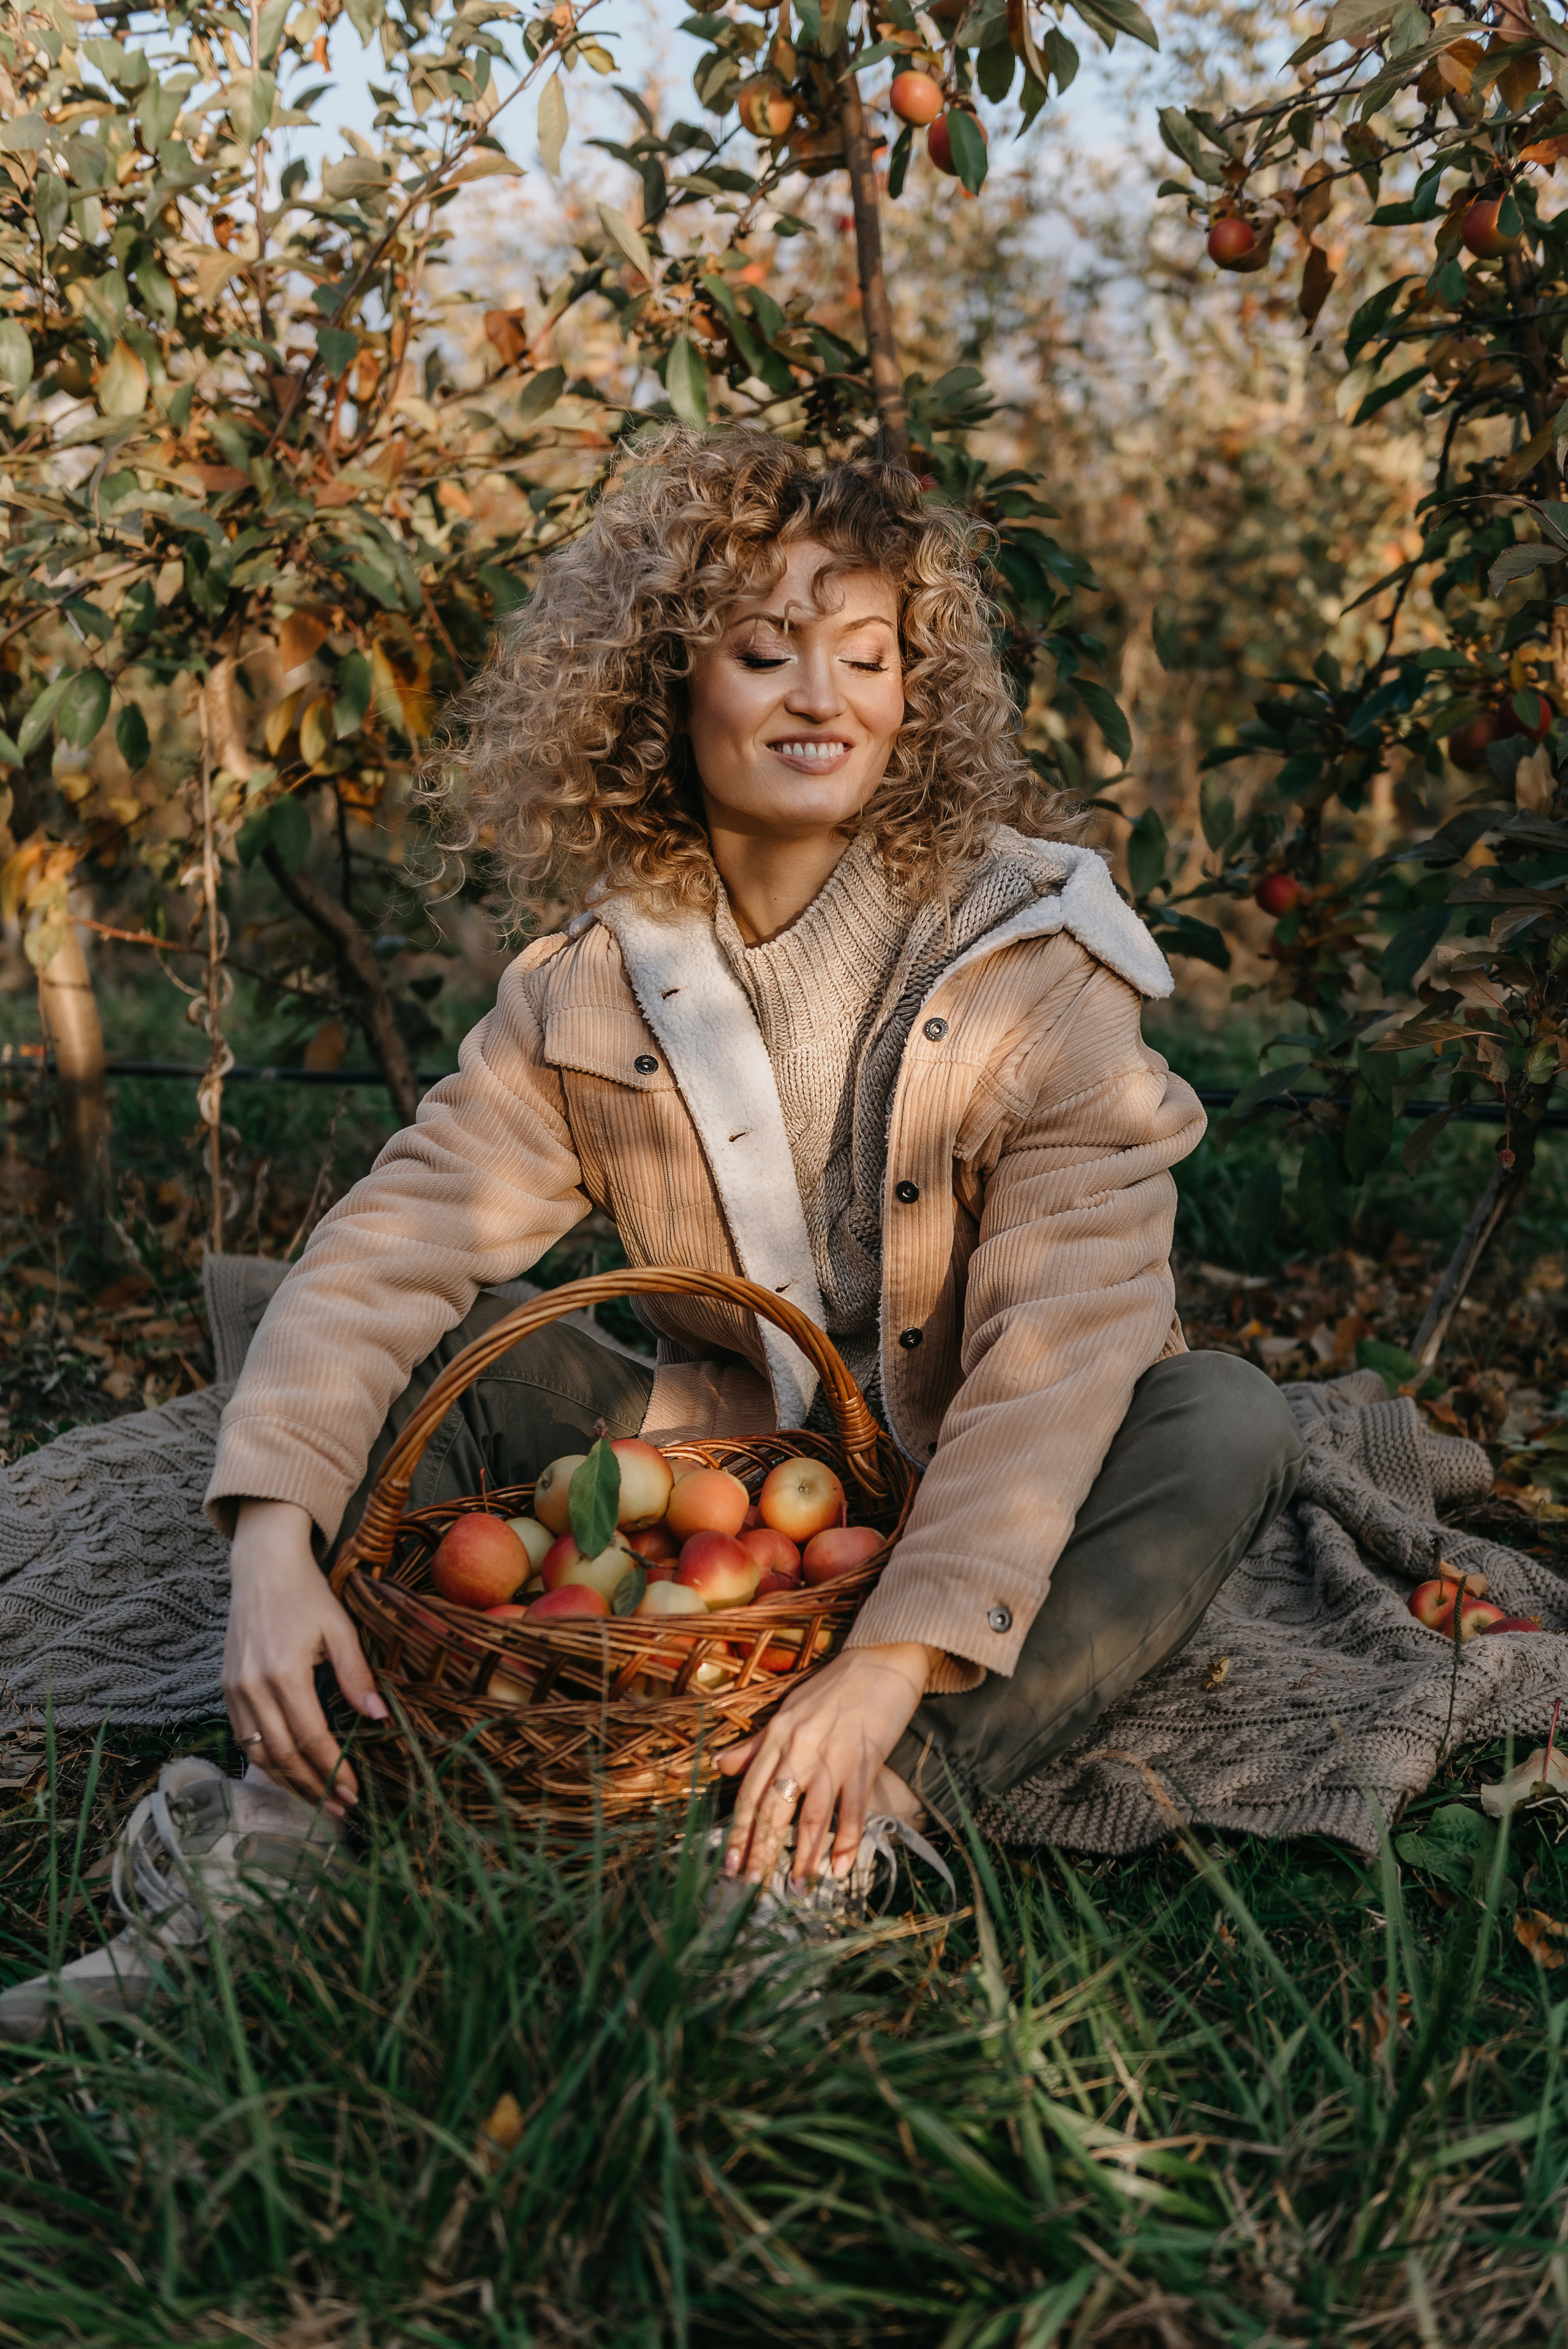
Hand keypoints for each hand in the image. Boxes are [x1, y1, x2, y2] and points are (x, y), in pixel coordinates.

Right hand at [222, 1498, 387, 1814]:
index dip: (333, 1771)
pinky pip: (244, 1737)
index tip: (354, 1792)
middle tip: (340, 1807)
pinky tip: (288, 1772)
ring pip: (258, 1753)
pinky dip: (265, 1761)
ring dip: (288, 1782)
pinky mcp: (226, 1688)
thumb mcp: (340, 1628)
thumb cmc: (307, 1594)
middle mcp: (253, 1687)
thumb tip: (378, 1718)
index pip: (311, 1738)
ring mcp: (234, 1689)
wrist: (262, 1567)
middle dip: (313, 1787)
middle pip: (282, 1755)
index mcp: (284, 1673)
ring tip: (317, 1799)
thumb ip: (356, 1675)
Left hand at [715, 1641, 936, 1888]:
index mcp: (778, 1736)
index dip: (740, 1830)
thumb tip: (720, 1763)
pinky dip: (846, 1840)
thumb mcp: (789, 1709)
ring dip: (804, 1855)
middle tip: (753, 1887)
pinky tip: (839, 1867)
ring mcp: (833, 1756)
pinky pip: (852, 1808)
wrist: (882, 1658)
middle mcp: (800, 1748)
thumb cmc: (836, 1685)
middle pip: (775, 1809)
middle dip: (763, 1851)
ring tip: (797, 1886)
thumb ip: (756, 1743)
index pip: (751, 1791)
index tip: (730, 1864)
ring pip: (812, 1815)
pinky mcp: (865, 1760)